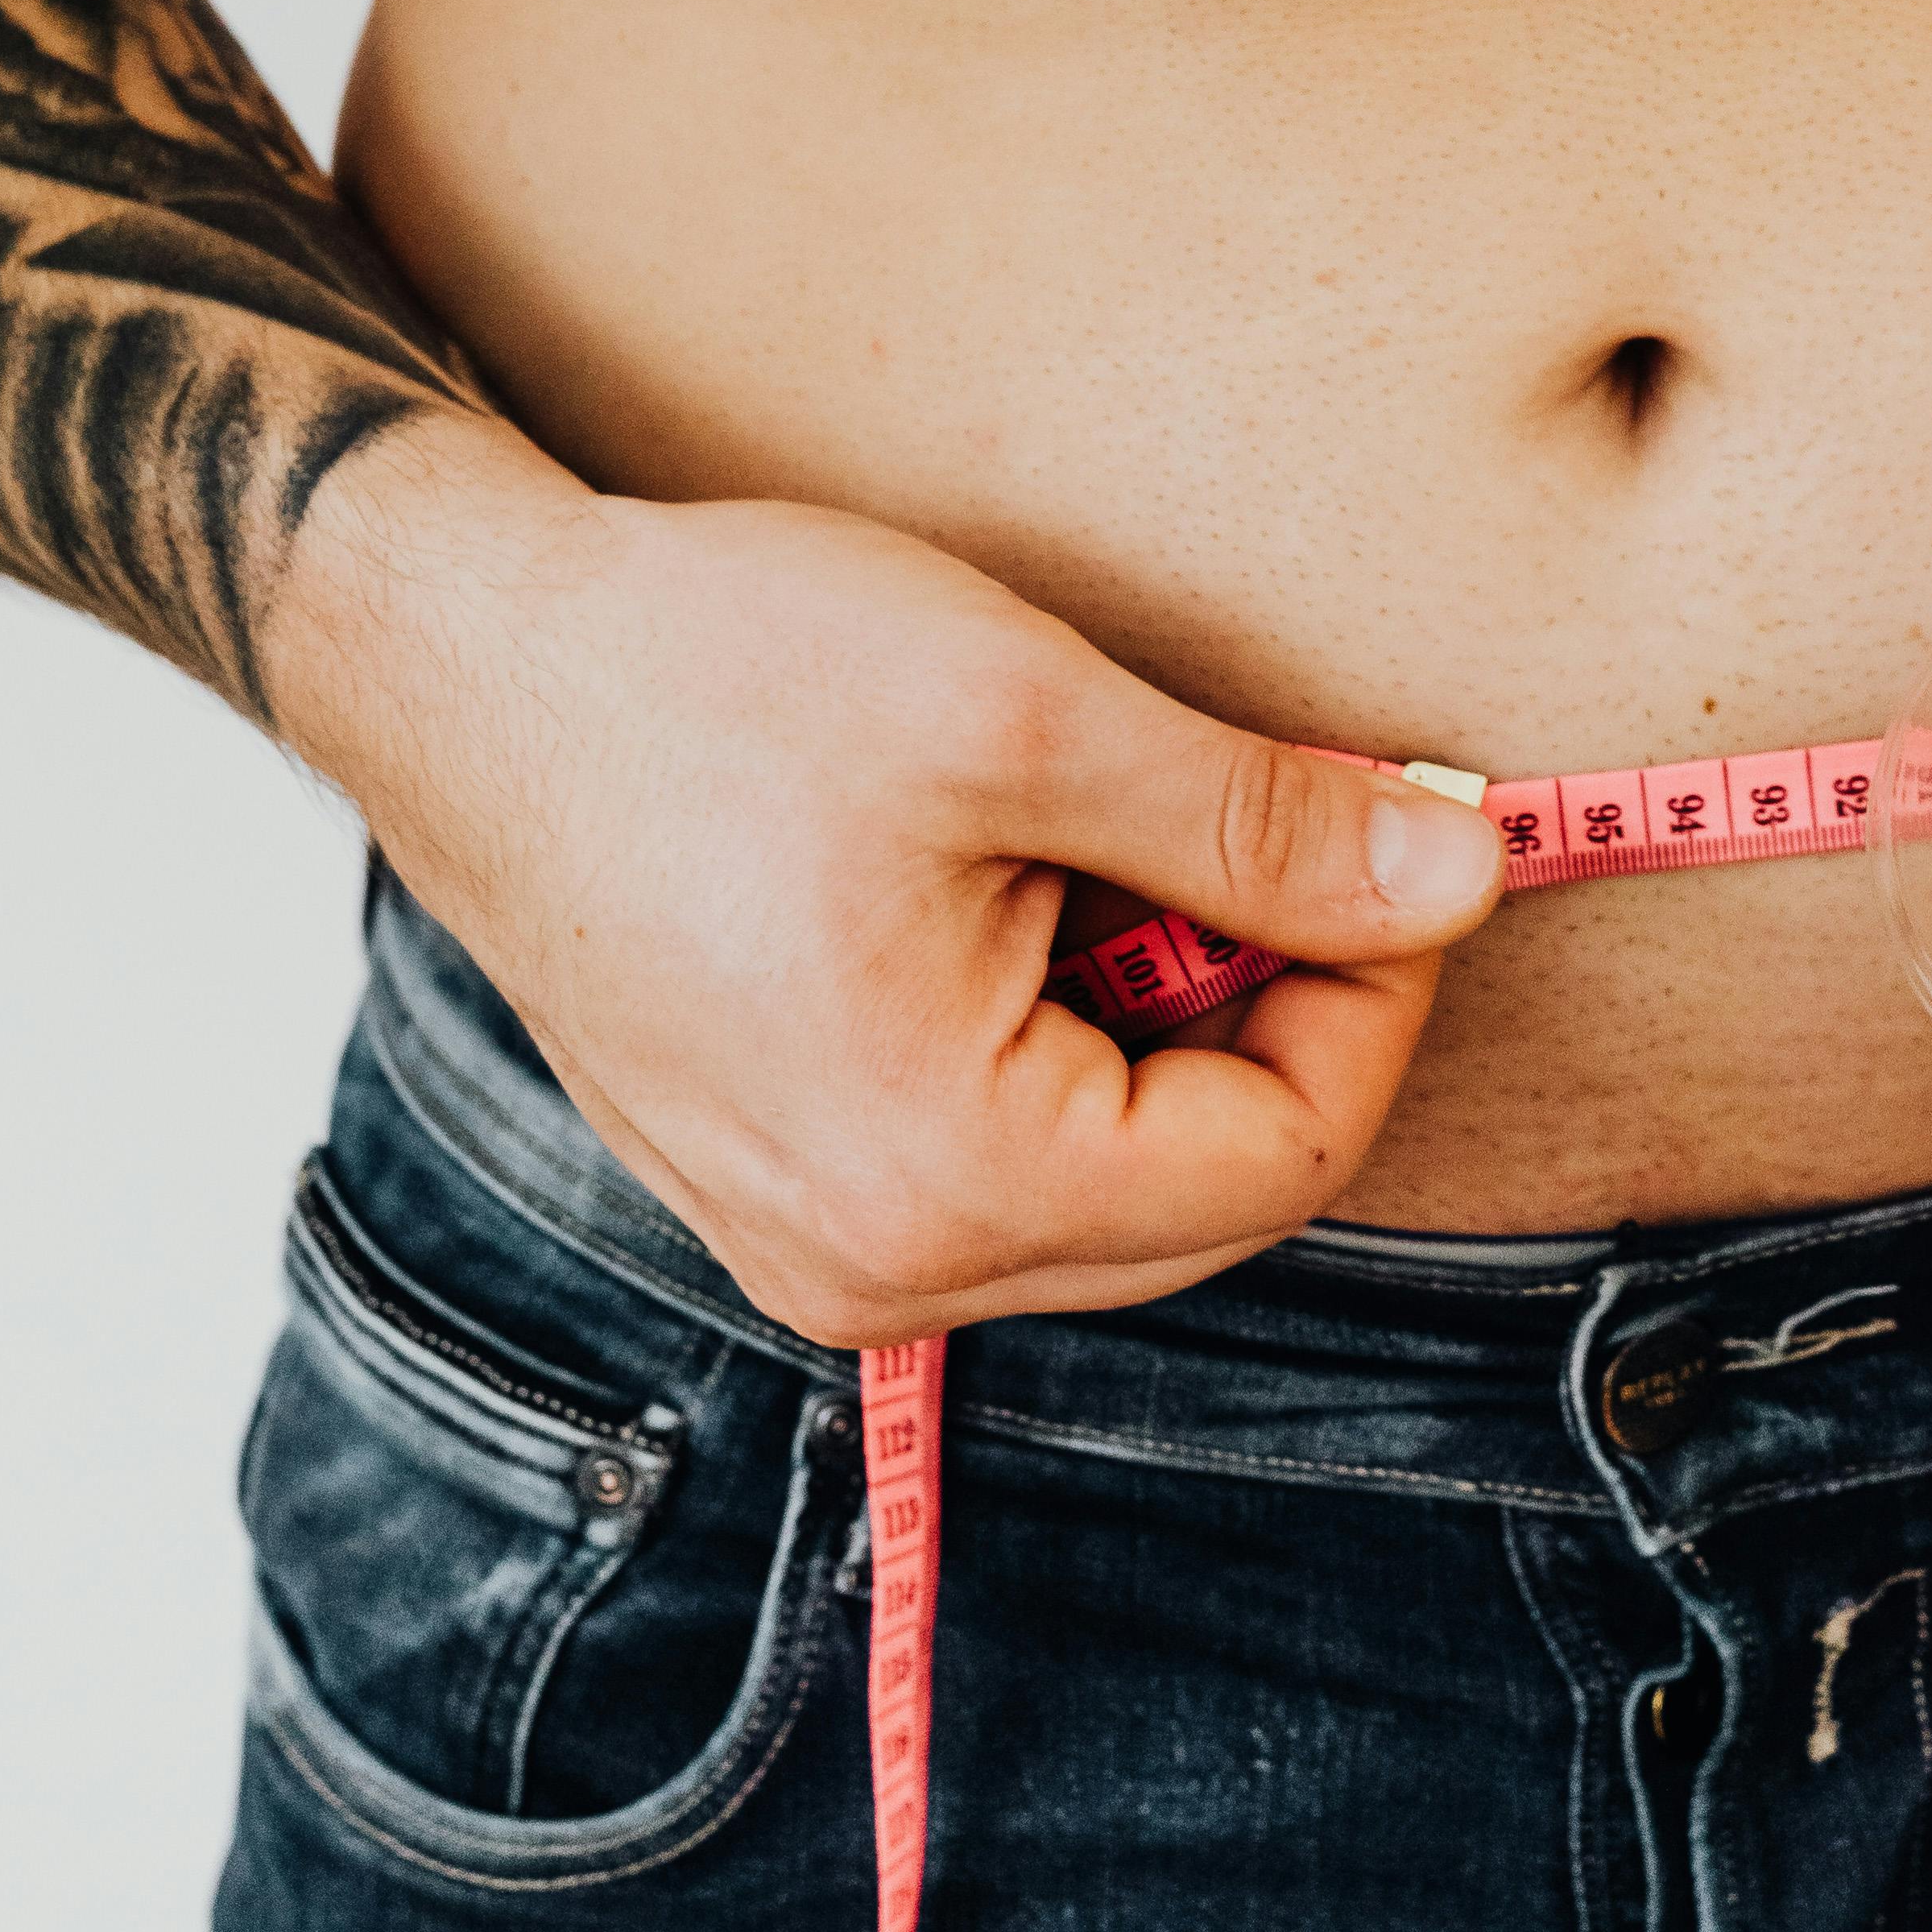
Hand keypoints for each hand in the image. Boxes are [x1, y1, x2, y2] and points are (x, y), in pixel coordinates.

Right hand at [268, 417, 1503, 1342]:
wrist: (467, 663)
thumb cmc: (716, 677)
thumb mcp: (1031, 719)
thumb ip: (1266, 828)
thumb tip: (1464, 877)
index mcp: (942, 1186)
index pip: (1283, 1158)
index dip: (1375, 991)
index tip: (1389, 830)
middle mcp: (870, 1268)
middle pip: (1205, 1191)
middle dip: (1277, 1006)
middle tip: (1276, 816)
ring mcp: (810, 1237)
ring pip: (1112, 1174)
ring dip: (1166, 1010)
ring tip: (1110, 832)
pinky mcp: (780, 1175)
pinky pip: (1003, 1147)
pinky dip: (1065, 1023)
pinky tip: (1020, 880)